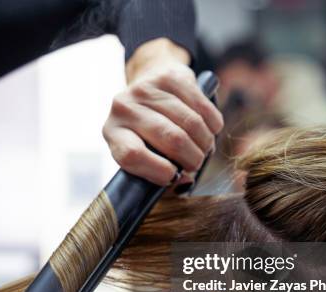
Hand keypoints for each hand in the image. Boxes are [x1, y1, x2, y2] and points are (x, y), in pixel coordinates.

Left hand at [103, 39, 223, 184]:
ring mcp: (145, 89)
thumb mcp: (143, 155)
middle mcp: (123, 108)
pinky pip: (202, 107)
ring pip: (190, 123)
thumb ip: (160, 174)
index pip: (132, 154)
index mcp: (113, 133)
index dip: (158, 170)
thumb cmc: (148, 131)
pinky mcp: (169, 77)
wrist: (149, 82)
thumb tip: (185, 180)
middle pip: (171, 139)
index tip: (173, 176)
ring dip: (205, 143)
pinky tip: (210, 130)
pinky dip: (213, 124)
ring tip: (204, 148)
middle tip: (195, 164)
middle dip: (192, 158)